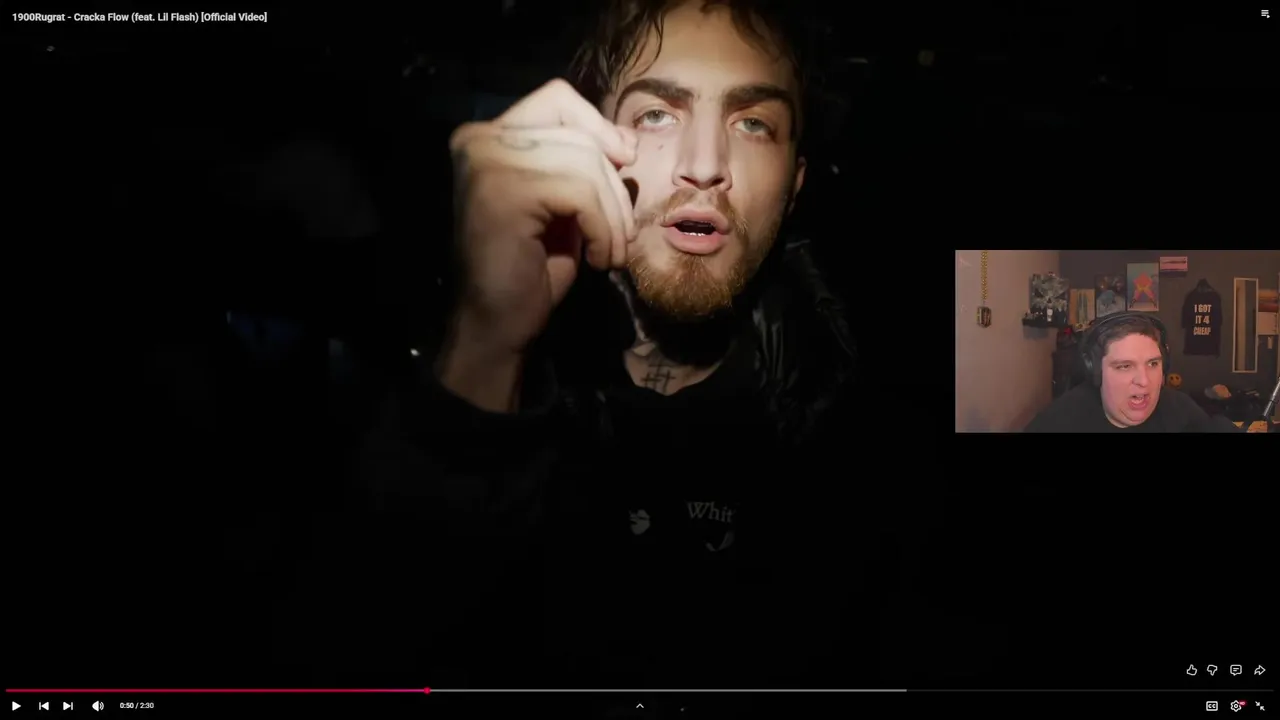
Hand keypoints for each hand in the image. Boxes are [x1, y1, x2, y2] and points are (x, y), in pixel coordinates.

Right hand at [447, 79, 637, 357]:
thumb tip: (628, 139)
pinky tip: (598, 261)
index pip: (557, 99)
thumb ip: (583, 164)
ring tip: (611, 253)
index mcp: (487, 137)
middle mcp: (478, 140)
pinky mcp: (502, 192)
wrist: (498, 325)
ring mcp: (485, 162)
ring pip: (585, 164)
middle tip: (620, 236)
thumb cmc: (530, 269)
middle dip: (613, 187)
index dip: (598, 126)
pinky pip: (581, 193)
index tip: (625, 163)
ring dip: (613, 215)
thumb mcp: (563, 204)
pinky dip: (604, 230)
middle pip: (579, 135)